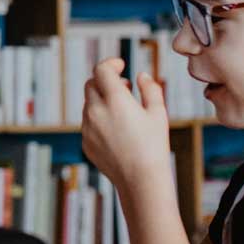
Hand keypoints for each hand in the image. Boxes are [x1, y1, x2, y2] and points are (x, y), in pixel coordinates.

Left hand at [81, 58, 172, 189]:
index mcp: (115, 100)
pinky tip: (117, 132)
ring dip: (102, 101)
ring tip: (123, 111)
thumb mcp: (158, 113)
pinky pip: (87, 124)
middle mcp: (96, 111)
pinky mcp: (85, 142)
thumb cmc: (154, 145)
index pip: (101, 70)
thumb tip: (141, 76)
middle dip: (105, 81)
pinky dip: (98, 119)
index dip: (110, 63)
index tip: (120, 65)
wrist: (140, 179)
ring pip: (88, 104)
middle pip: (91, 84)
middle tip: (123, 88)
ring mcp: (87, 128)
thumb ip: (150, 89)